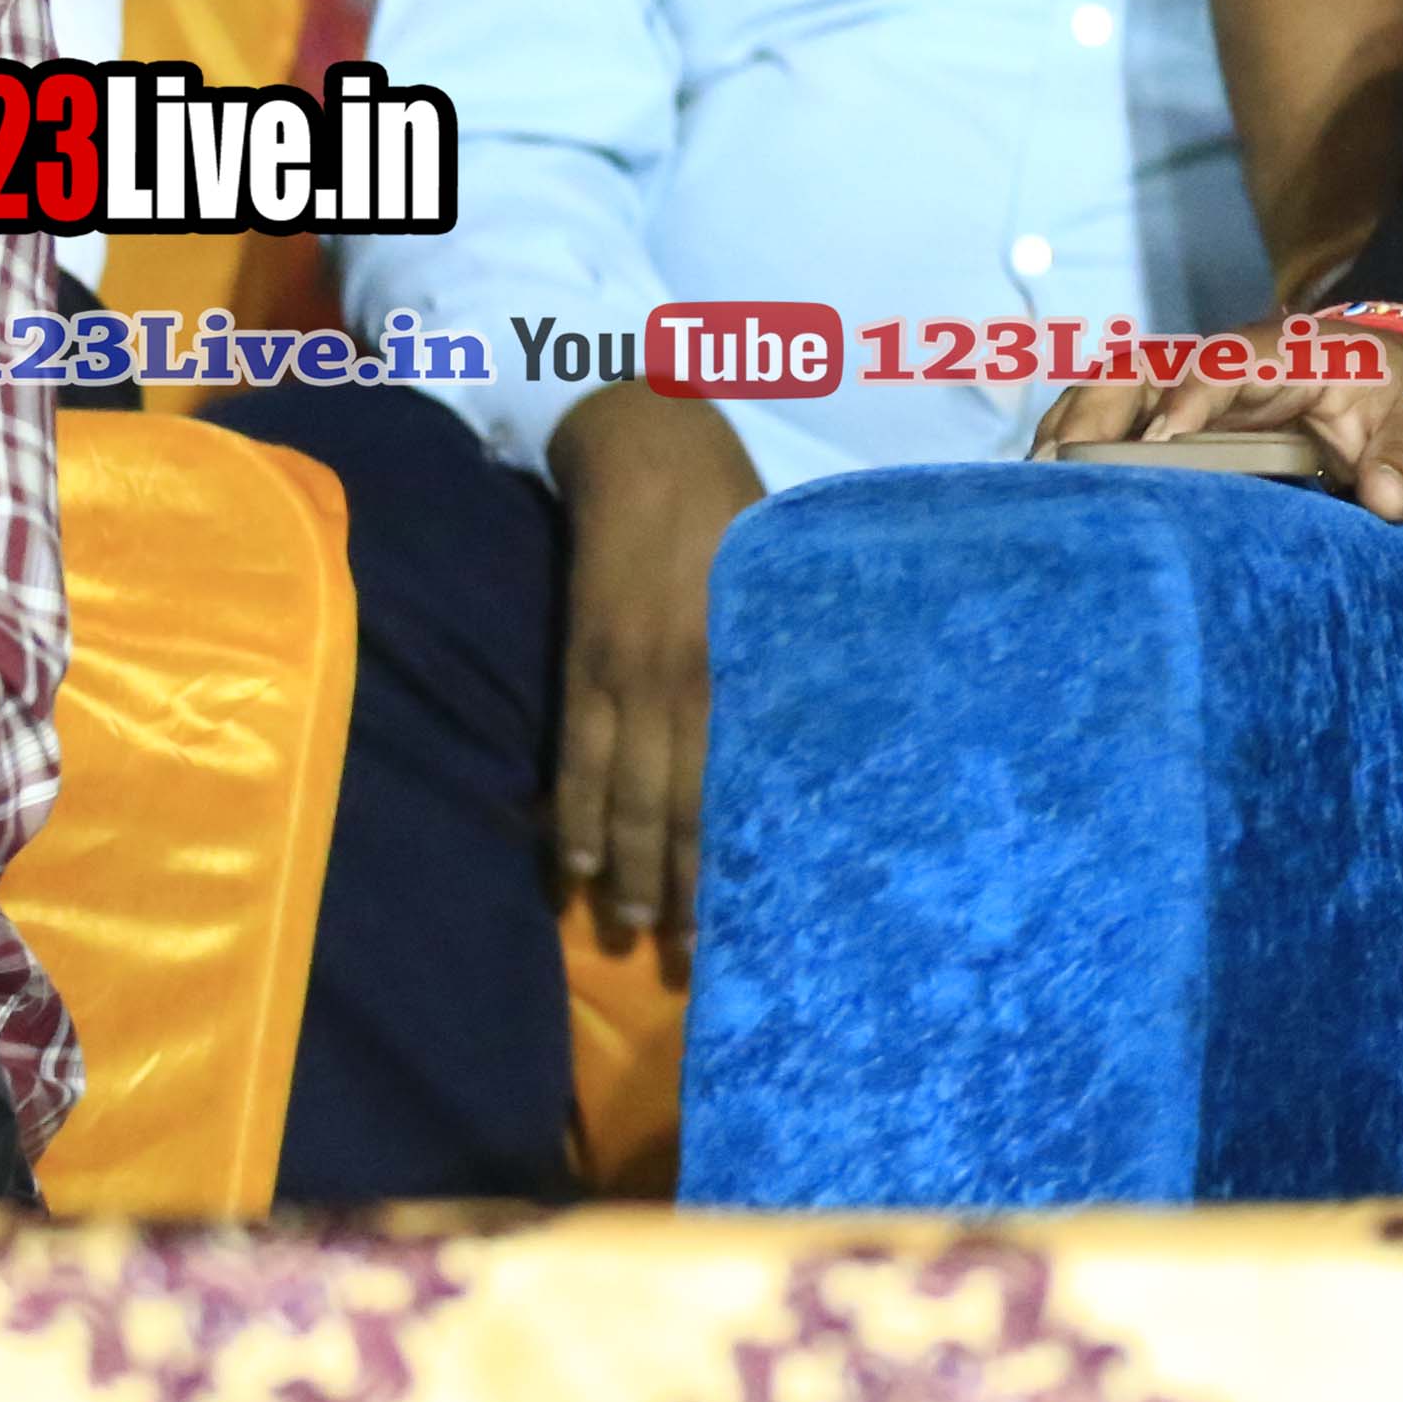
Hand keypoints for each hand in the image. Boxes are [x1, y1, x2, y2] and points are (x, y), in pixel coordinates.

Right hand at [548, 381, 762, 973]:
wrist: (648, 444)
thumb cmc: (737, 511)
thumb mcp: (785, 581)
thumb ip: (793, 653)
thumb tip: (829, 730)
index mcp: (745, 666)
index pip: (741, 782)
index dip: (740, 853)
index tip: (756, 914)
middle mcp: (686, 683)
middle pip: (682, 806)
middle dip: (684, 885)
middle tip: (691, 957)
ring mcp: (626, 676)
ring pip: (624, 795)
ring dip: (626, 869)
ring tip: (629, 930)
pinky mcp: (582, 661)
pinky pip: (575, 756)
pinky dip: (573, 817)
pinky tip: (575, 869)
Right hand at [1031, 319, 1402, 529]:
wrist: (1401, 399)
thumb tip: (1383, 498)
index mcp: (1293, 353)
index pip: (1229, 360)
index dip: (1194, 393)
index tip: (1164, 437)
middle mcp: (1230, 364)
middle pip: (1149, 368)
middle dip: (1103, 408)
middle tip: (1063, 461)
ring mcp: (1198, 391)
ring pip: (1118, 394)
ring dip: (1074, 429)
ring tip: (1038, 483)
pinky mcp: (1181, 426)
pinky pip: (1118, 426)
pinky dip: (1081, 450)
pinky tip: (1052, 496)